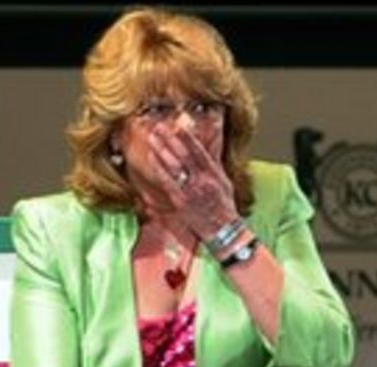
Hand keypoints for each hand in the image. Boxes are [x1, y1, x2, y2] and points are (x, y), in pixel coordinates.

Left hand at [147, 123, 237, 239]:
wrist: (224, 231)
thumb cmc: (225, 207)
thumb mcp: (224, 181)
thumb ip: (214, 163)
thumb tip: (210, 144)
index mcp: (214, 174)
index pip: (199, 151)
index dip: (187, 137)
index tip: (178, 125)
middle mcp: (202, 181)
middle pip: (184, 155)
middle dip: (170, 139)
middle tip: (159, 127)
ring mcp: (190, 192)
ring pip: (174, 166)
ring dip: (162, 150)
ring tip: (152, 138)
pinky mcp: (181, 202)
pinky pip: (167, 182)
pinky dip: (159, 168)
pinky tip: (152, 158)